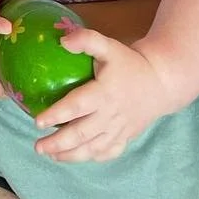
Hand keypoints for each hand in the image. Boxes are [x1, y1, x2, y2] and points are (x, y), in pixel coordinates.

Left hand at [33, 30, 172, 162]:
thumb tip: (63, 41)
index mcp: (104, 94)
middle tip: (38, 146)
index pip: (77, 107)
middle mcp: (111, 116)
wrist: (161, 83)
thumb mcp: (109, 46)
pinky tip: (75, 157)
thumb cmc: (129, 63)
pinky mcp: (126, 138)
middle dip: (58, 143)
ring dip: (71, 155)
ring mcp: (119, 130)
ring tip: (50, 155)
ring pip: (93, 148)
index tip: (37, 121)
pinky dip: (90, 158)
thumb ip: (87, 40)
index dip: (56, 115)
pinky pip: (107, 153)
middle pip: (81, 134)